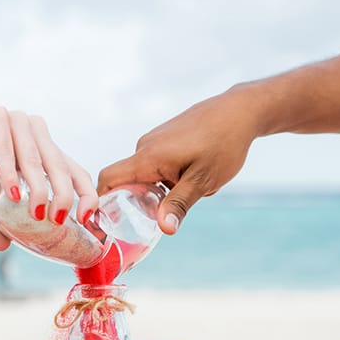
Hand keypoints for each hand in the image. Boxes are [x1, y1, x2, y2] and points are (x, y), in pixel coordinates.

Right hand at [0, 107, 97, 248]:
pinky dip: (9, 173)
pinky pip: (6, 147)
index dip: (86, 194)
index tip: (87, 218)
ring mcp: (17, 121)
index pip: (75, 170)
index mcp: (44, 148)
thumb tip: (0, 245)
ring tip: (36, 213)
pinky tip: (11, 194)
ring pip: (36, 158)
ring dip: (39, 188)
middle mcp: (36, 132)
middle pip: (60, 166)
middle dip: (63, 195)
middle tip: (57, 220)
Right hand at [97, 85, 264, 234]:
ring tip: (192, 186)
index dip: (100, 201)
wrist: (239, 110)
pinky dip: (169, 174)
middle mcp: (145, 147)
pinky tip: (194, 172)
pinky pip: (156, 163)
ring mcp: (154, 140)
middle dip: (143, 200)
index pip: (108, 179)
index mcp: (148, 157)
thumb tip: (164, 229)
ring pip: (146, 173)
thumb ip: (179, 204)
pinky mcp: (165, 137)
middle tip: (166, 212)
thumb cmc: (223, 144)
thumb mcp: (203, 181)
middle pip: (127, 181)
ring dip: (162, 187)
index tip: (105, 222)